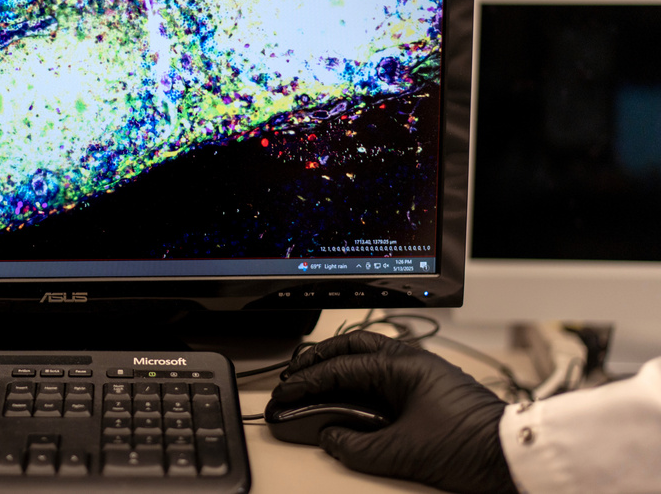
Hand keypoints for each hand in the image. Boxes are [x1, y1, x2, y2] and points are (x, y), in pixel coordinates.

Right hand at [273, 330, 516, 493]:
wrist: (515, 457)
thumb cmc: (472, 444)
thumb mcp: (405, 452)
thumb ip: (358, 446)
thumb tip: (332, 438)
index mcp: (403, 365)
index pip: (342, 365)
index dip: (308, 380)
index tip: (288, 392)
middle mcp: (411, 362)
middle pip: (353, 347)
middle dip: (319, 359)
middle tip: (295, 374)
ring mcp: (421, 374)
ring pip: (368, 358)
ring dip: (339, 367)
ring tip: (315, 381)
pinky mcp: (429, 390)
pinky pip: (383, 375)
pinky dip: (359, 381)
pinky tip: (349, 395)